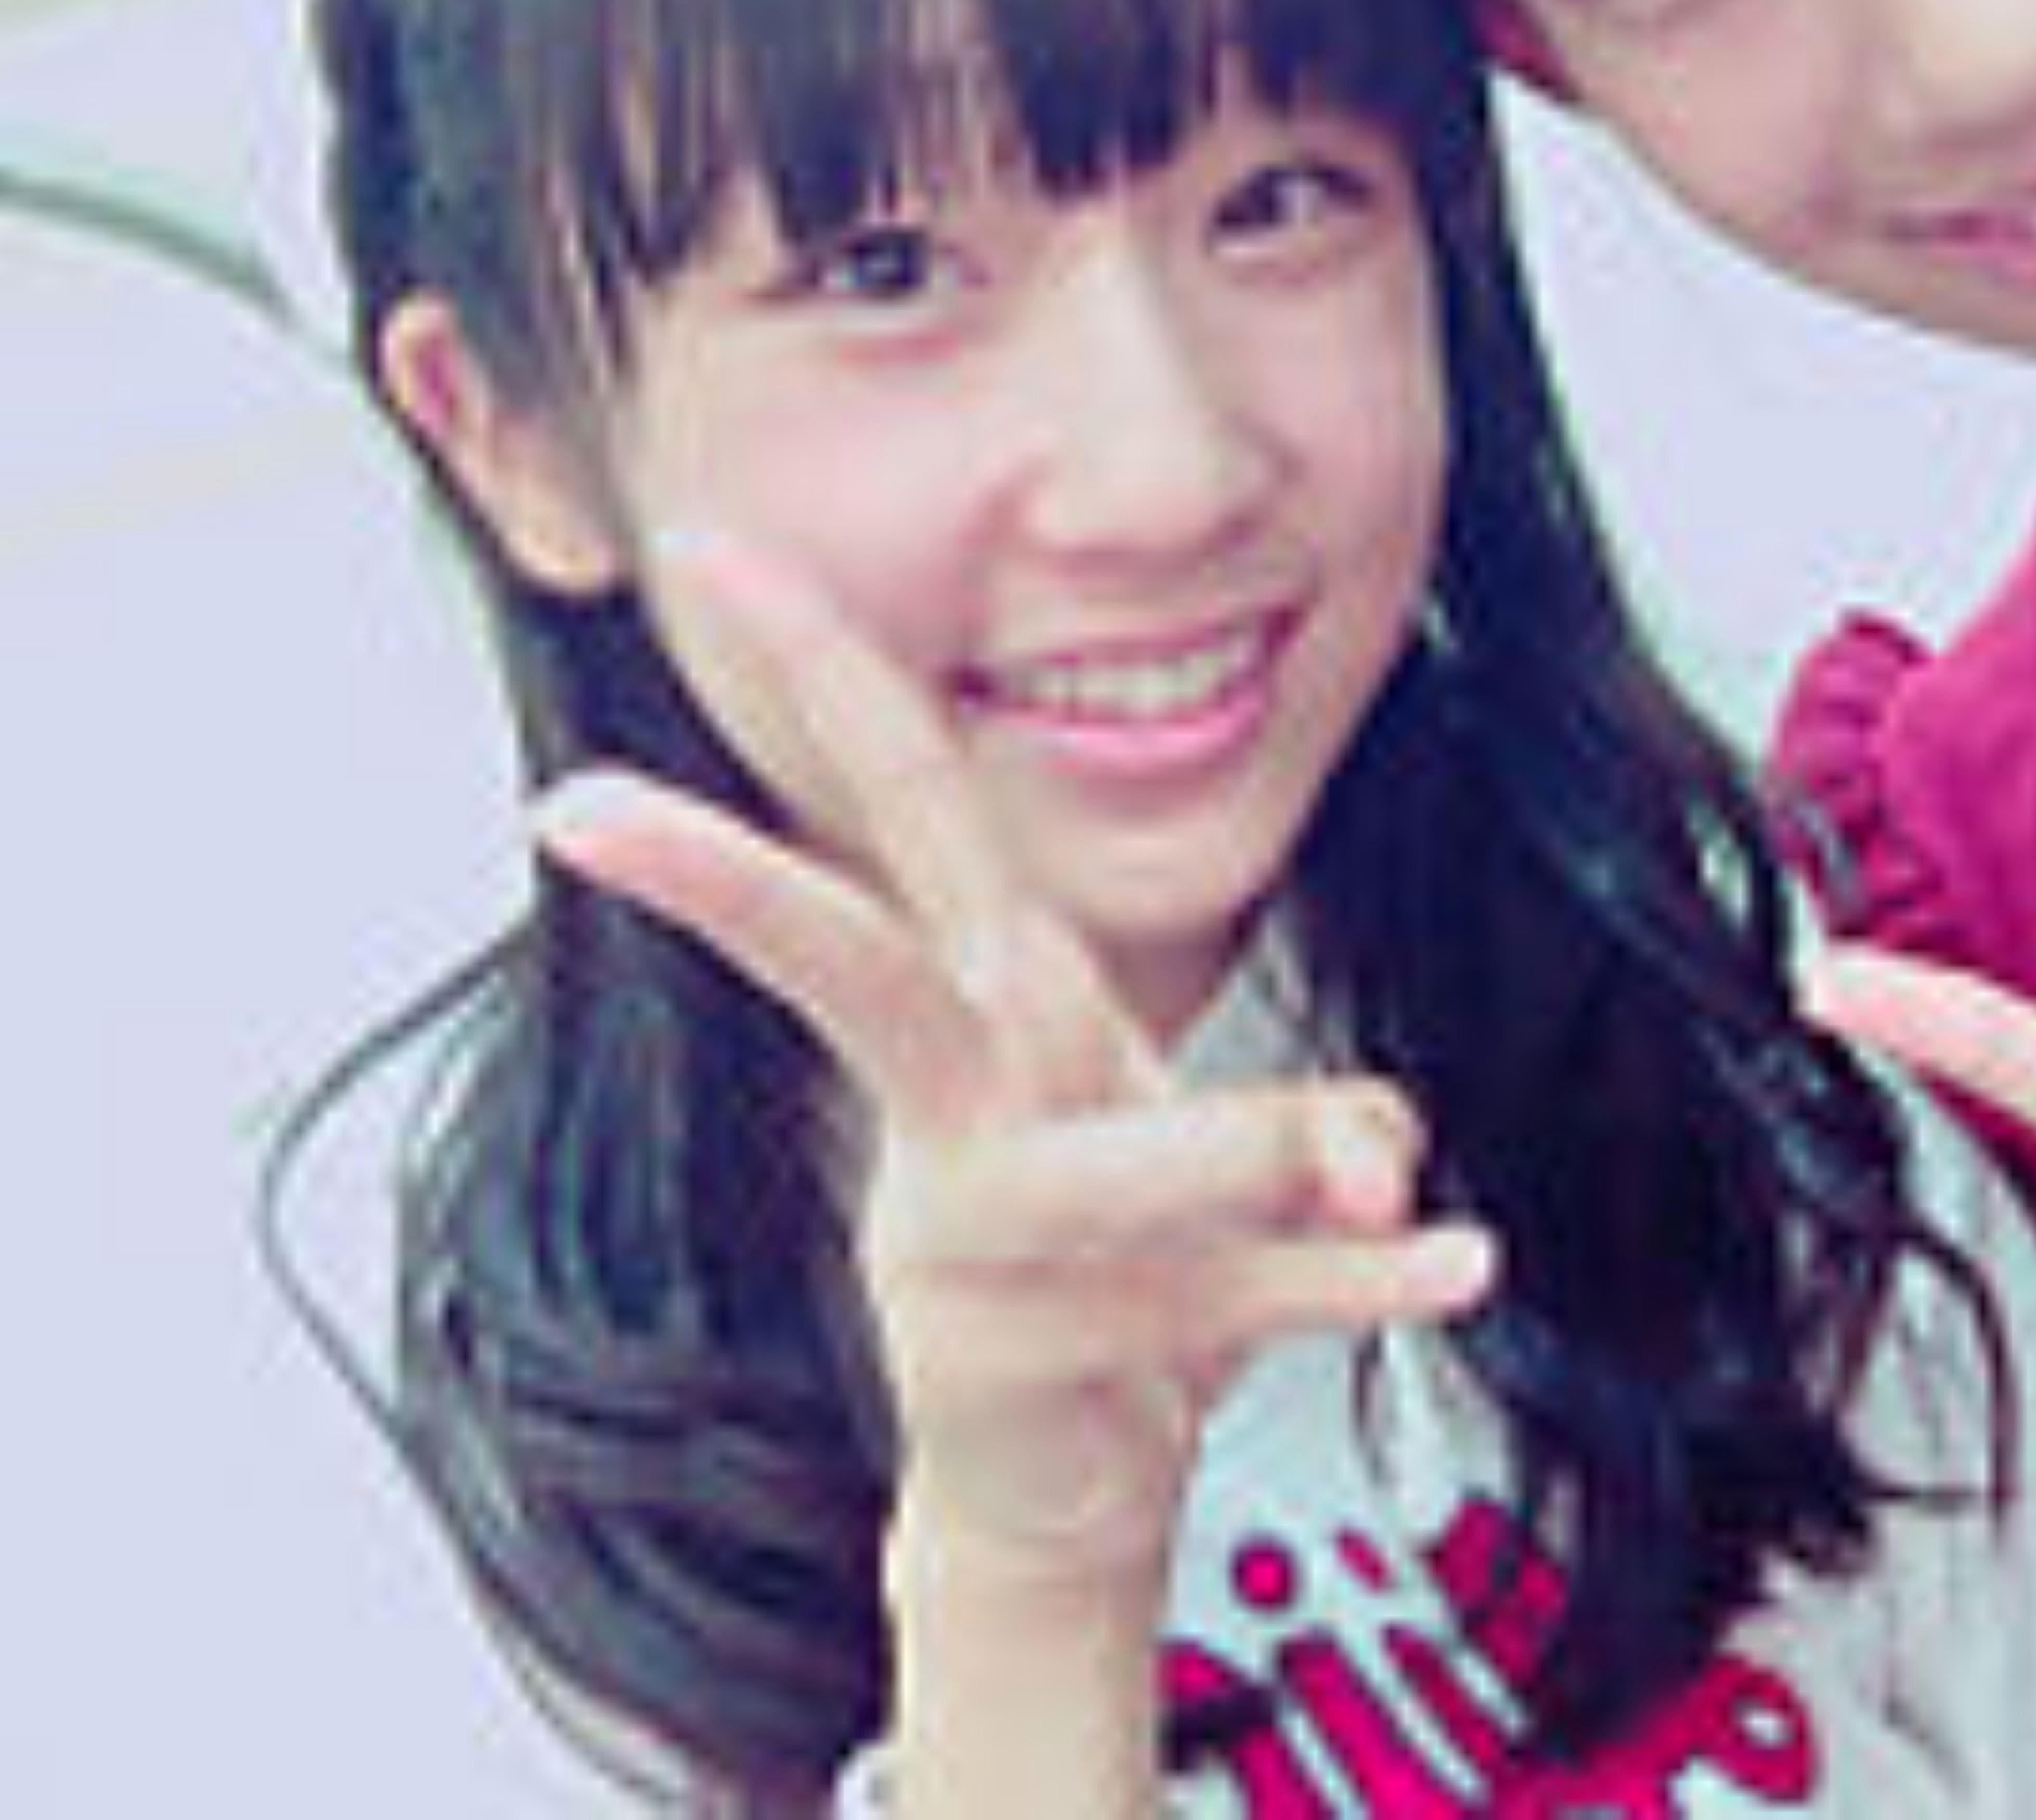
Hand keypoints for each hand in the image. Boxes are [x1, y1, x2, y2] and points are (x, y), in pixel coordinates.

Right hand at [532, 531, 1494, 1593]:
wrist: (1065, 1483)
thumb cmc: (1123, 1258)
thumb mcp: (1218, 1147)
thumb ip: (1330, 1124)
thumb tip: (1381, 1157)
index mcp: (981, 1007)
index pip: (899, 802)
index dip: (816, 668)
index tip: (709, 552)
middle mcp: (949, 1112)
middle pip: (843, 964)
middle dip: (722, 882)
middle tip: (573, 806)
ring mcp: (975, 1246)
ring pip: (1107, 1164)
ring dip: (1254, 1152)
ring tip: (1380, 1167)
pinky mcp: (1048, 1360)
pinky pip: (1240, 1298)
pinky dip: (1361, 1281)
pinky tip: (1462, 1265)